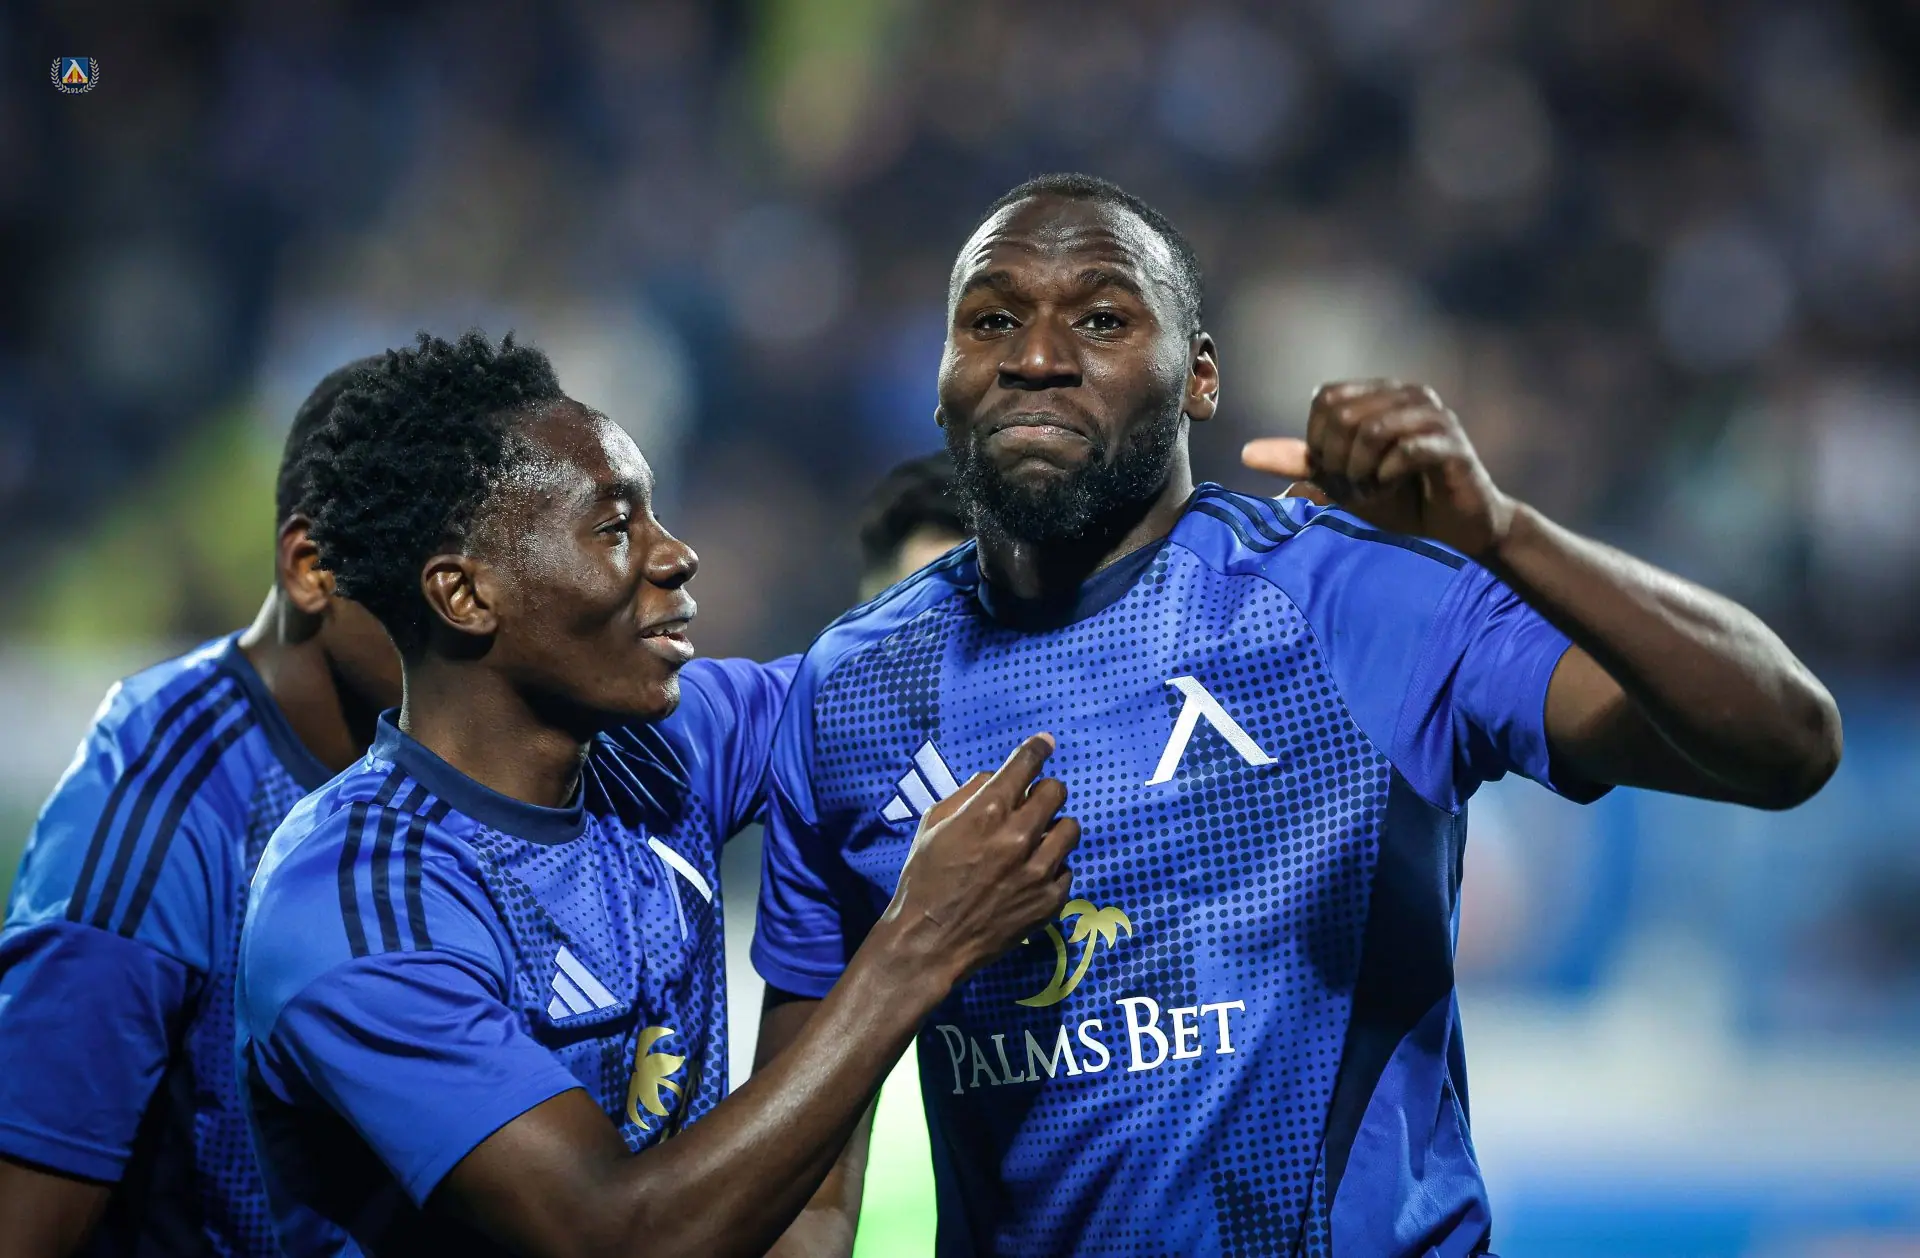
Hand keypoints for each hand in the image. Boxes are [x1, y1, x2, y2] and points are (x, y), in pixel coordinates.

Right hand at [876, 734, 1078, 988]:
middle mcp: (1019, 836)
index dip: (1037, 748)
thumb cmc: (923, 880)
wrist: (929, 942)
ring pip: (1071, 828)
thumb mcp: (933, 826)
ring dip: (1054, 829)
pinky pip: (1067, 869)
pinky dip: (1052, 869)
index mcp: (987, 812)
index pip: (1025, 764)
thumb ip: (968, 795)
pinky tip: (1030, 878)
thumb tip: (996, 779)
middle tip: (1032, 805)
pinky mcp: (1051, 900)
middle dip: (1044, 792)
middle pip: (1056, 791)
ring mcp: (1039, 870)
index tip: (1044, 743)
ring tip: (1035, 844)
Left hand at [1242, 380, 1515, 558]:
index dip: (1320, 442)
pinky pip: (1405, 450)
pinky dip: (1387, 477)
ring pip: (1371, 429)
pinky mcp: (1453, 444)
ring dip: (1362, 471)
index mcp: (1382, 395)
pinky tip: (1394, 489)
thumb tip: (1248, 454)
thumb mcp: (1344, 483)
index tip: (1337, 474)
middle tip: (1355, 486)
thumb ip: (1303, 464)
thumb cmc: (1401, 504)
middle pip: (1344, 413)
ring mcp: (1435, 416)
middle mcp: (1410, 395)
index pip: (1326, 399)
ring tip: (1373, 490)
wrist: (1456, 534)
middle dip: (1338, 460)